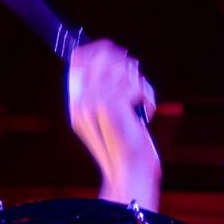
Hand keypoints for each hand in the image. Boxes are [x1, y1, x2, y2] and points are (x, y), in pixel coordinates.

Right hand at [64, 38, 162, 210]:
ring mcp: (94, 106)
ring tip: (142, 97)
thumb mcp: (109, 116)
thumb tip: (114, 58)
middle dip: (122, 61)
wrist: (129, 174)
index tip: (113, 50)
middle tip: (134, 72)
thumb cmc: (125, 145)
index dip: (97, 49)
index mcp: (76, 106)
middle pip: (99, 57)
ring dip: (138, 80)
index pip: (79, 60)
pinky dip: (147, 94)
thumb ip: (105, 89)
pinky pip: (133, 84)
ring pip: (120, 69)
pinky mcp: (112, 108)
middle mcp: (81, 104)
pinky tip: (148, 108)